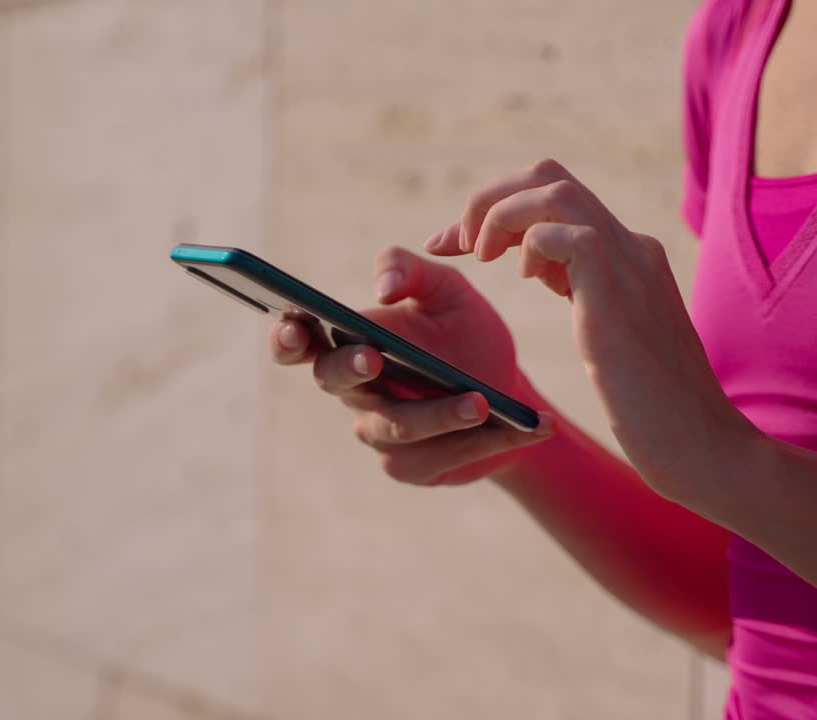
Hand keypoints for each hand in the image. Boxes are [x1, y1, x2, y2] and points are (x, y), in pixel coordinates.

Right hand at [269, 246, 552, 485]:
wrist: (506, 385)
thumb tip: (383, 285)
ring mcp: (380, 432)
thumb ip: (413, 272)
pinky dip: (490, 440)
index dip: (286, 336)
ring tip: (481, 402)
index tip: (293, 323)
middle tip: (374, 356)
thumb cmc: (464, 333)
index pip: (301, 341)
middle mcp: (356, 391)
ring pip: (397, 427)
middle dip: (350, 368)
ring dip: (440, 415)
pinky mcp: (414, 467)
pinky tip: (530, 427)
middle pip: (335, 382)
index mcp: (352, 342)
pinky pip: (444, 457)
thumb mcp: (449, 291)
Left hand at [427, 159, 759, 503]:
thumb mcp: (614, 335)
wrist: (703, 447)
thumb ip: (589, 295)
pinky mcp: (616, 288)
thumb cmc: (657, 413)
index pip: (555, 198)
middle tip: (456, 243)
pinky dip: (526, 245)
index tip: (458, 245)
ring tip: (479, 256)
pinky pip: (559, 229)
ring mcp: (628, 263)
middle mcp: (631, 248)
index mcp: (629, 256)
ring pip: (550, 189)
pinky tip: (524, 281)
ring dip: (498, 214)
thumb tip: (547, 273)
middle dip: (488, 199)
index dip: (498, 211)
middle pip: (546, 176)